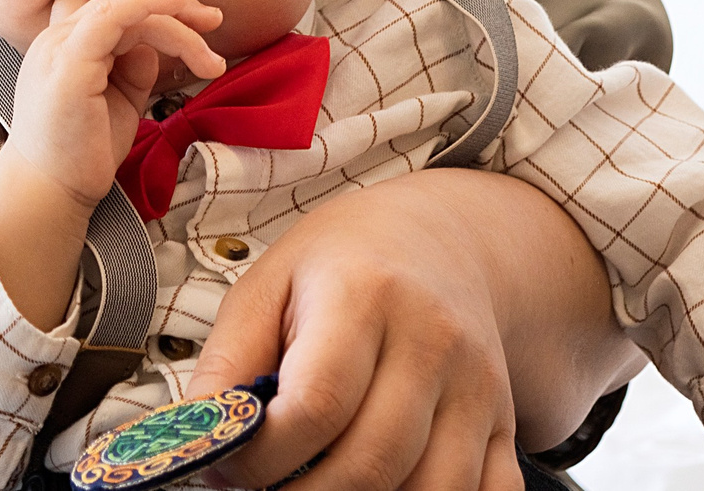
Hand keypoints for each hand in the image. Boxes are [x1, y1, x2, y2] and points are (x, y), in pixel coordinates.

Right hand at [0, 0, 221, 329]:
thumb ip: (134, 69)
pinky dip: (148, 5)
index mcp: (65, 46)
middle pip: (122, 3)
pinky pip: (112, 16)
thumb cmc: (82, 153)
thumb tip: (153, 48)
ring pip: (126, 9)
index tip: (196, 17)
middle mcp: (58, 38)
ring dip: (176, 22)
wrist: (52, 192)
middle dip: (175, 7)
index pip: (113, 8)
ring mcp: (60, 47)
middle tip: (214, 19)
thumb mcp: (119, 100)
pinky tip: (178, 8)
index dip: (154, 3)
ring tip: (209, 58)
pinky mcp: (70, 61)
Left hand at [189, 169, 633, 490]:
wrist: (440, 239)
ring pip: (430, 490)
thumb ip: (228, 363)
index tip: (228, 469)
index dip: (262, 459)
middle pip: (371, 461)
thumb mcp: (268, 286)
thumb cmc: (341, 266)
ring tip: (317, 485)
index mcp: (364, 295)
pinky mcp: (504, 422)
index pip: (317, 405)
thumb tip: (199, 437)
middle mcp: (432, 340)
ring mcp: (478, 386)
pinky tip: (388, 489)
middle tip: (263, 488)